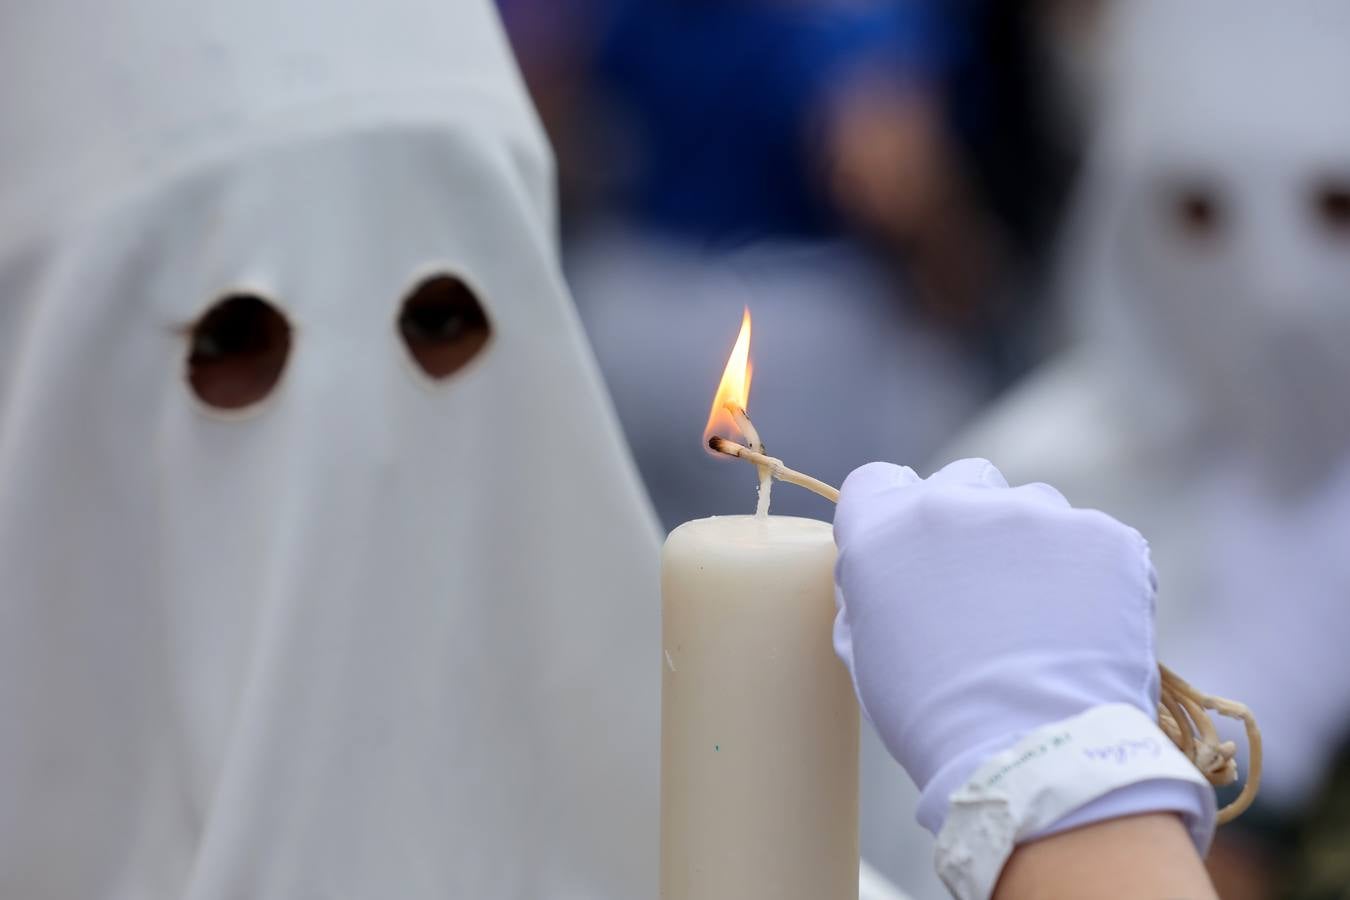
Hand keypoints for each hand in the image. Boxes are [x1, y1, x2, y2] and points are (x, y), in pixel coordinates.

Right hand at [833, 459, 1207, 840]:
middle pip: (960, 481)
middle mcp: (955, 503)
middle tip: (983, 588)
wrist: (1033, 751)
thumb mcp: (870, 650)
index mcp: (885, 530)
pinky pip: (1092, 542)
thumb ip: (875, 590)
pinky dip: (1090, 576)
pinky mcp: (1103, 536)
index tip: (909, 549)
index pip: (876, 483)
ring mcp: (1035, 513)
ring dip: (1032, 545)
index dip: (891, 513)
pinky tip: (1085, 630)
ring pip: (1032, 507)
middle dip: (968, 522)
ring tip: (1042, 617)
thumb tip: (893, 574)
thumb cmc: (933, 716)